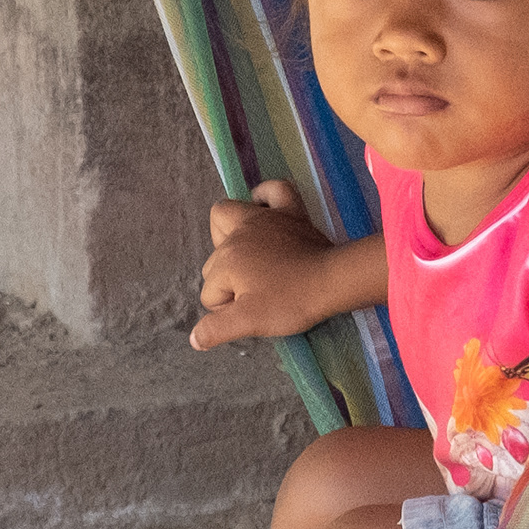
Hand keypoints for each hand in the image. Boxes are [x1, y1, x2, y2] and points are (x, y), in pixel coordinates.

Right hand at [192, 181, 341, 349]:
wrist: (333, 281)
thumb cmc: (291, 301)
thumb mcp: (249, 321)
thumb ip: (216, 329)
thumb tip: (194, 337)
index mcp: (227, 260)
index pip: (211, 291)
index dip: (228, 308)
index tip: (253, 311)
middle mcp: (239, 233)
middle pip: (216, 260)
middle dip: (228, 281)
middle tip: (255, 296)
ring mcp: (265, 218)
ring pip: (228, 214)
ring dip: (228, 234)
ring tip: (246, 258)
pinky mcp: (291, 212)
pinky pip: (274, 191)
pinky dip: (265, 197)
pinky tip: (265, 210)